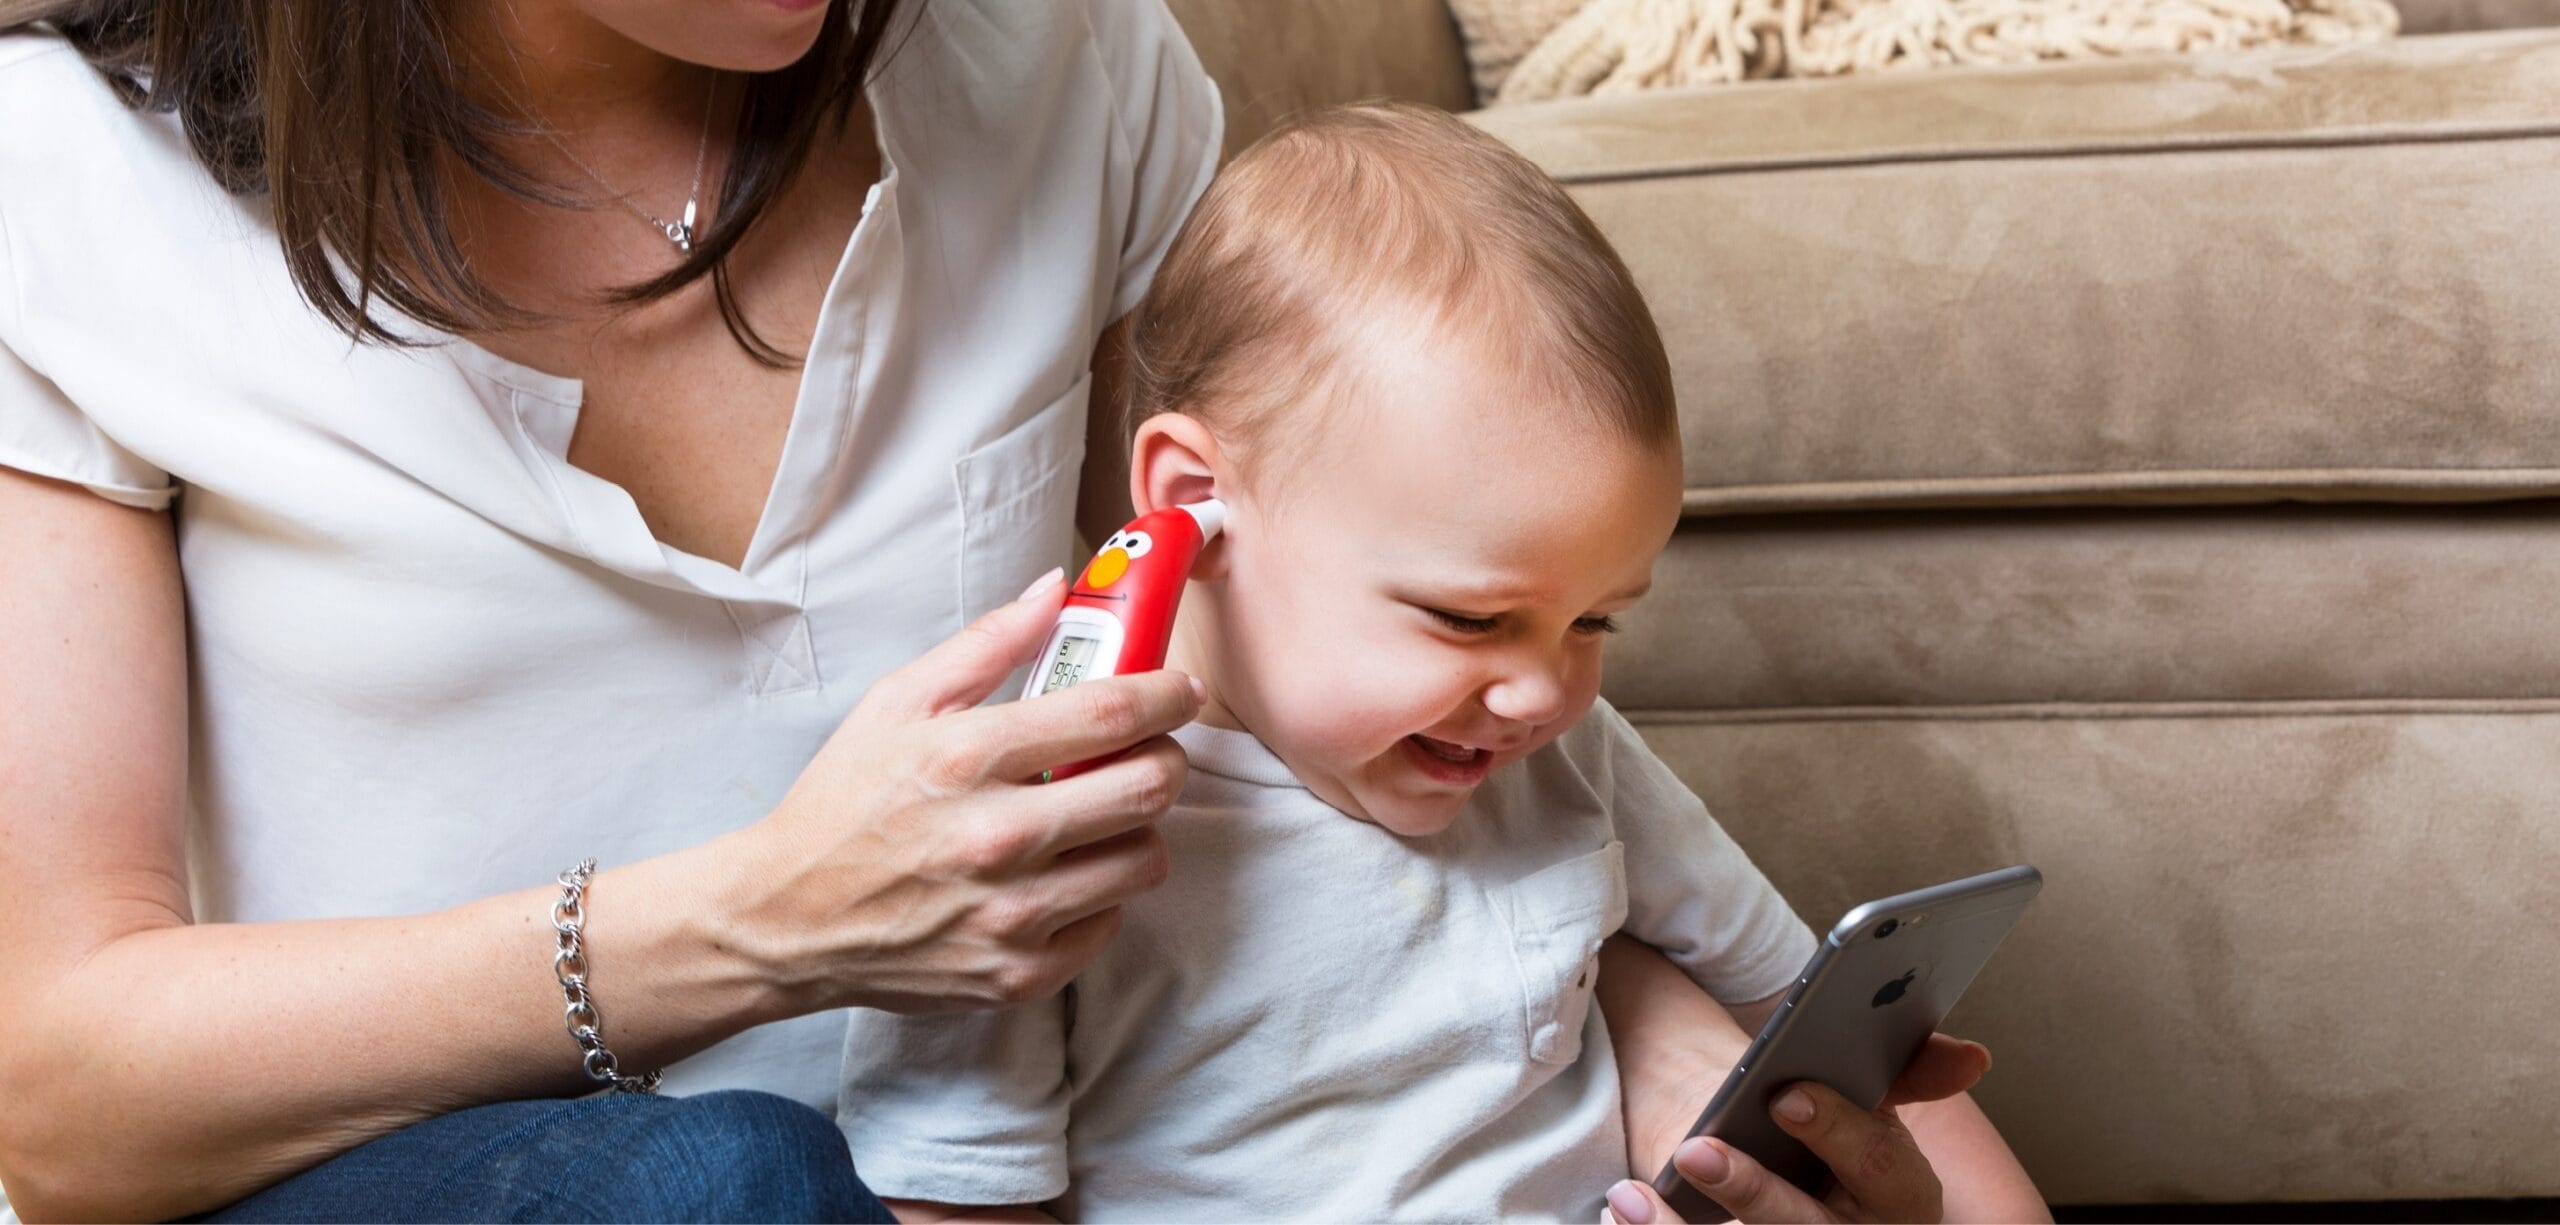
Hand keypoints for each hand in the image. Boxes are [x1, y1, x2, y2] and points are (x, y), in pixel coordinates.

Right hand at [730, 568, 1201, 1014]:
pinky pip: (1110, 922)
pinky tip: (1059, 874)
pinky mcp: (1017, 973)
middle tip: (1147, 752)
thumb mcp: (897, 702)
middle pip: (1149, 787)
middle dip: (1165, 758)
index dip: (1165, 694)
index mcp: (968, 758)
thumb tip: (1057, 589)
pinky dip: (1099, 894)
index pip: (1110, 714)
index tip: (1180, 689)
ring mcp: (1011, 913)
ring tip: (1095, 816)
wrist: (787, 918)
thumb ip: (988, 642)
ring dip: (1135, 829)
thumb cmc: (844, 803)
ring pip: (1144, 859)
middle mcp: (997, 838)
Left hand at [1604, 1034, 1992, 1223]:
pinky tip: (1625, 1210)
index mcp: (1903, 1197)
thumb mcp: (1876, 1106)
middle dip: (1754, 1192)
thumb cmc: (1839, 1145)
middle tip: (1696, 1149)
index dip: (1837, 1132)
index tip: (1787, 1095)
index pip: (1881, 1168)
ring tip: (1633, 1197)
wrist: (1802, 1187)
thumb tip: (1971, 1056)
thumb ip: (1909, 1072)